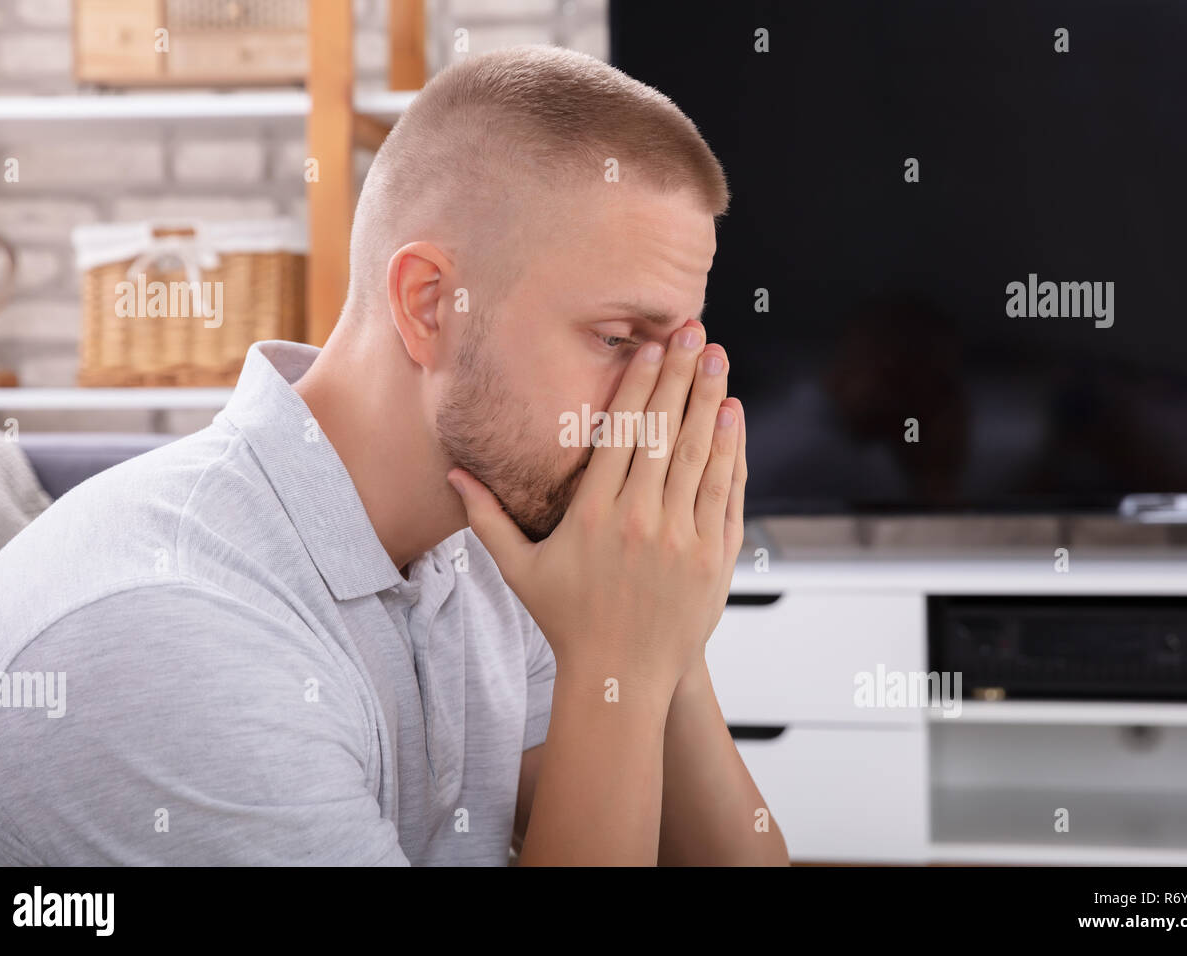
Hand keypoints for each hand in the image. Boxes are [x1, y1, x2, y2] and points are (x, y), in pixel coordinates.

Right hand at [448, 320, 742, 694]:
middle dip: (678, 374)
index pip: (619, 433)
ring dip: (710, 401)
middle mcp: (640, 520)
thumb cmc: (568, 622)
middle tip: (690, 329)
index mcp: (593, 515)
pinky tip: (734, 416)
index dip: (636, 384)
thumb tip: (453, 475)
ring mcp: (681, 538)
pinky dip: (731, 451)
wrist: (620, 679)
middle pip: (662, 432)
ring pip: (698, 454)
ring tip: (716, 357)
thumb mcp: (520, 570)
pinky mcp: (713, 558)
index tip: (648, 347)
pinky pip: (725, 492)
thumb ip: (486, 518)